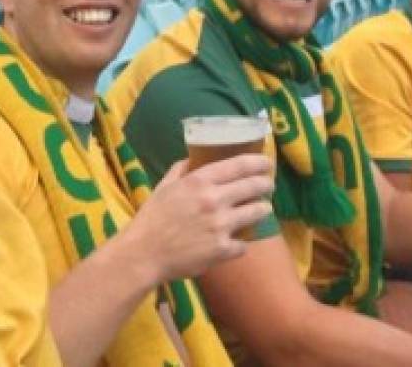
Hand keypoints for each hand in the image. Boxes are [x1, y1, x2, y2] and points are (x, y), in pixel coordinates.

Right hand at [121, 155, 273, 285]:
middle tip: (268, 186)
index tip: (267, 163)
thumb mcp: (164, 186)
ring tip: (261, 209)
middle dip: (266, 184)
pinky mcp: (222, 250)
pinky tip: (238, 242)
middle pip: (254, 186)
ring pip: (257, 212)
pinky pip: (244, 244)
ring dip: (262, 209)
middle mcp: (214, 200)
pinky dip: (241, 243)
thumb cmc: (152, 218)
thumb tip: (193, 158)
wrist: (143, 254)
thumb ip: (181, 169)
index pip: (240, 165)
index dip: (259, 162)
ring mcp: (221, 225)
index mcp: (200, 181)